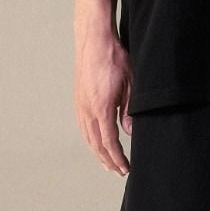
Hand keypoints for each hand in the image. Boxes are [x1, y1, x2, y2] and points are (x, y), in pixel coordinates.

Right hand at [74, 31, 132, 174]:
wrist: (94, 39)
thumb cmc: (114, 57)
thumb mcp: (131, 83)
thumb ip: (130, 110)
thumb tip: (129, 131)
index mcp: (100, 108)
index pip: (109, 142)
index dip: (117, 158)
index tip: (125, 168)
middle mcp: (87, 110)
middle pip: (96, 144)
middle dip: (108, 161)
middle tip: (119, 171)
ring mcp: (80, 105)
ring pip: (87, 137)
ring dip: (98, 153)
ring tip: (108, 163)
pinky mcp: (78, 99)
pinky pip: (82, 126)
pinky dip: (90, 140)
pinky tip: (95, 143)